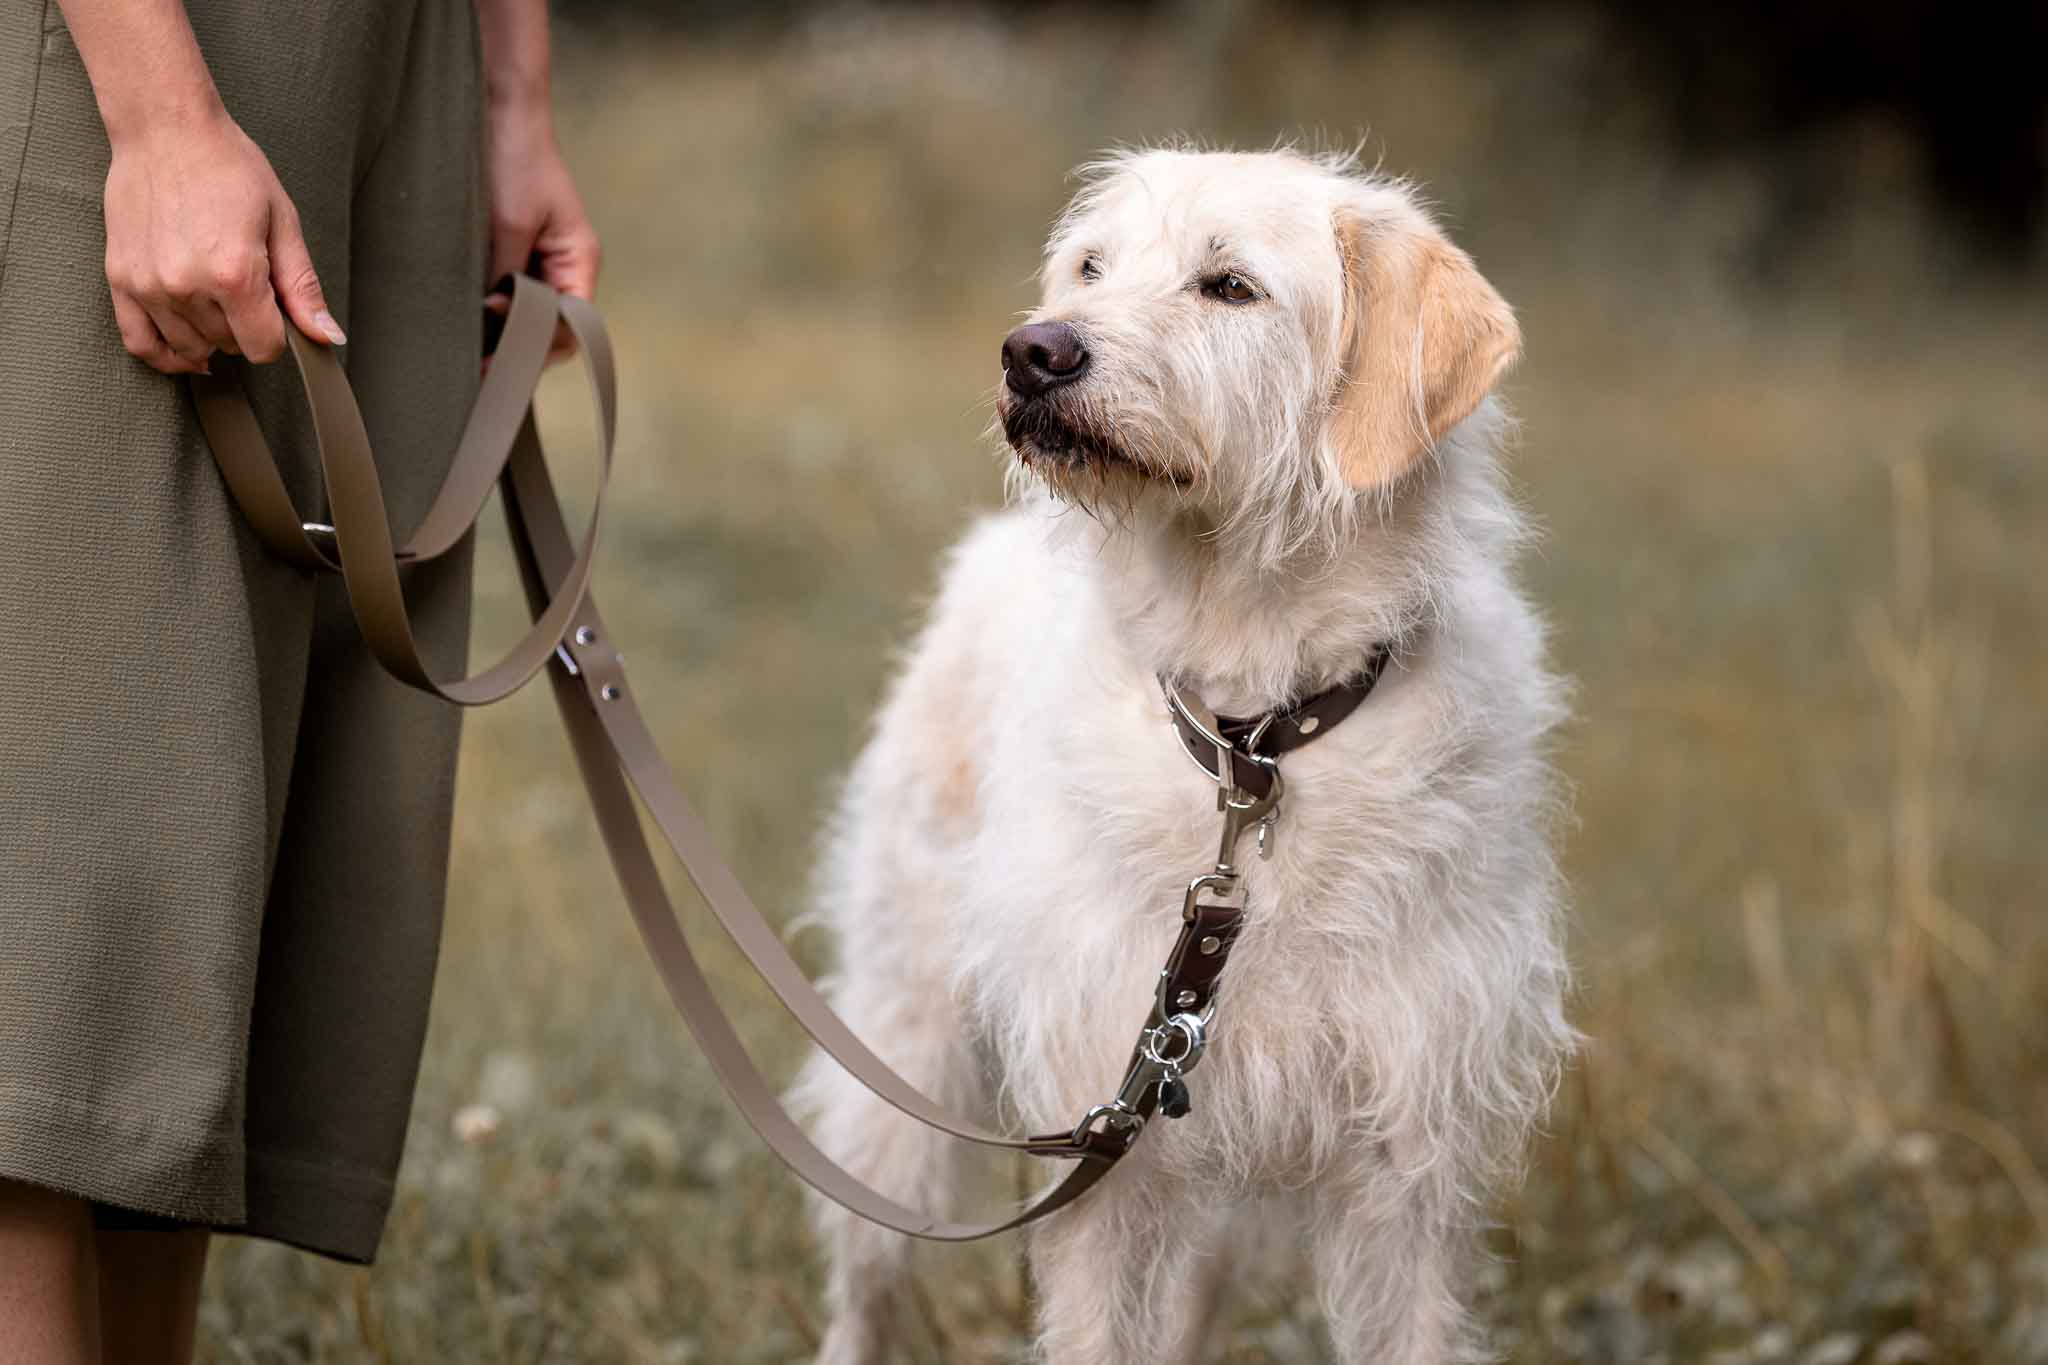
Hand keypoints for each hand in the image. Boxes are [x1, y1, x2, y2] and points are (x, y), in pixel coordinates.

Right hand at [101, 105, 340, 374]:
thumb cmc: (229, 168)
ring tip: (216, 297)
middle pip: (230, 346)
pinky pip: (140, 343)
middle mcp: (186, 286)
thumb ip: (303, 289)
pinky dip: (165, 355)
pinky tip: (187, 351)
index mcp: (234, 274)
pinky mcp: (120, 279)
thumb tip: (328, 338)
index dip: (278, 335)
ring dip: (210, 335)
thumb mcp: (282, 223)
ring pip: (190, 348)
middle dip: (245, 326)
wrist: (167, 130)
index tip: (276, 309)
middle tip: (244, 284)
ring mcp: (148, 286)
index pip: (264, 348)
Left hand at [486, 102, 599, 363]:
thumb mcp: (508, 223)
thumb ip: (505, 274)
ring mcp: (543, 260)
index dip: (538, 349)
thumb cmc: (516, 159)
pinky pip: (512, 291)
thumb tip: (492, 318)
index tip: (498, 363)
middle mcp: (567, 267)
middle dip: (519, 346)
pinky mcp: (519, 249)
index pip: (571, 328)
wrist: (502, 110)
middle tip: (476, 366)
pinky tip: (469, 313)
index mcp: (579, 262)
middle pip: (553, 328)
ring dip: (503, 328)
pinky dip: (493, 306)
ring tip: (469, 345)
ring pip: (530, 314)